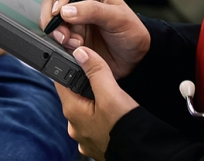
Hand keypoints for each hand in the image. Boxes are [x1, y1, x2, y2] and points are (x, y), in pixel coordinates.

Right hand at [40, 0, 148, 78]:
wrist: (134, 59)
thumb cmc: (131, 31)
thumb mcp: (118, 18)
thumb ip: (93, 11)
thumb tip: (66, 10)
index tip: (61, 9)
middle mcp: (77, 1)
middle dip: (52, 16)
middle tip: (63, 31)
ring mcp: (71, 20)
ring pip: (49, 19)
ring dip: (56, 32)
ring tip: (74, 41)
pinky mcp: (68, 37)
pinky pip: (54, 37)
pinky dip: (60, 44)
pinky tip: (76, 47)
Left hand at [57, 46, 138, 160]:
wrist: (142, 152)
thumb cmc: (126, 128)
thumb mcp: (111, 94)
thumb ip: (95, 71)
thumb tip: (81, 53)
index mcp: (73, 111)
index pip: (61, 81)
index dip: (68, 66)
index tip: (77, 57)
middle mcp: (75, 126)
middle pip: (74, 95)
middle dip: (85, 84)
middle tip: (103, 78)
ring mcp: (85, 136)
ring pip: (86, 109)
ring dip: (95, 102)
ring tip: (113, 98)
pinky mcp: (96, 143)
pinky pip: (95, 123)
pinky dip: (102, 116)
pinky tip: (114, 115)